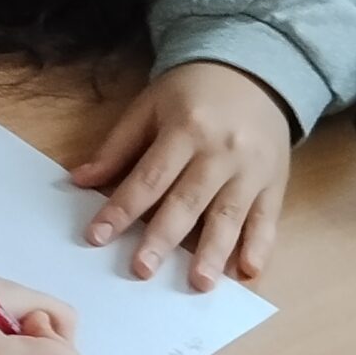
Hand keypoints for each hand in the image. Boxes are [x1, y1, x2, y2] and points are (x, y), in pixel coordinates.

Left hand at [72, 61, 292, 288]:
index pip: (149, 177)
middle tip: (142, 270)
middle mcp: (221, 152)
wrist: (254, 71)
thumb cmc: (192, 92)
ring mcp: (252, 169)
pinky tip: (247, 270)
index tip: (97, 236)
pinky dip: (260, 245)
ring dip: (213, 251)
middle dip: (164, 238)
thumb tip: (80, 180)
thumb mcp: (150, 106)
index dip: (122, 208)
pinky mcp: (275, 182)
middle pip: (188, 200)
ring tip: (198, 283)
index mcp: (186, 129)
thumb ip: (118, 146)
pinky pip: (268, 218)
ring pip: (230, 215)